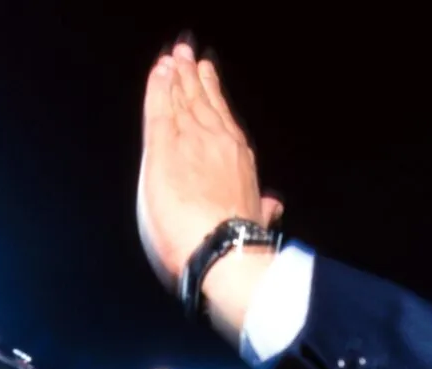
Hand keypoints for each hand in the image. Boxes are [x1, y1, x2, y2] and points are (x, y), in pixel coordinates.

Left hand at [137, 41, 282, 333]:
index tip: (206, 75)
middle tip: (185, 53)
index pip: (221, 119)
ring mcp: (191, 141)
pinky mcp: (164, 149)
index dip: (212, 94)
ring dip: (175, 76)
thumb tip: (274, 205)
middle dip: (192, 76)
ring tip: (171, 57)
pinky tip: (157, 73)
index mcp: (238, 159)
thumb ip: (264, 210)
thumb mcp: (259, 222)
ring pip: (181, 99)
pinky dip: (158, 88)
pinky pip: (159, 110)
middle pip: (201, 101)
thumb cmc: (242, 245)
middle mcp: (217, 142)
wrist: (226, 251)